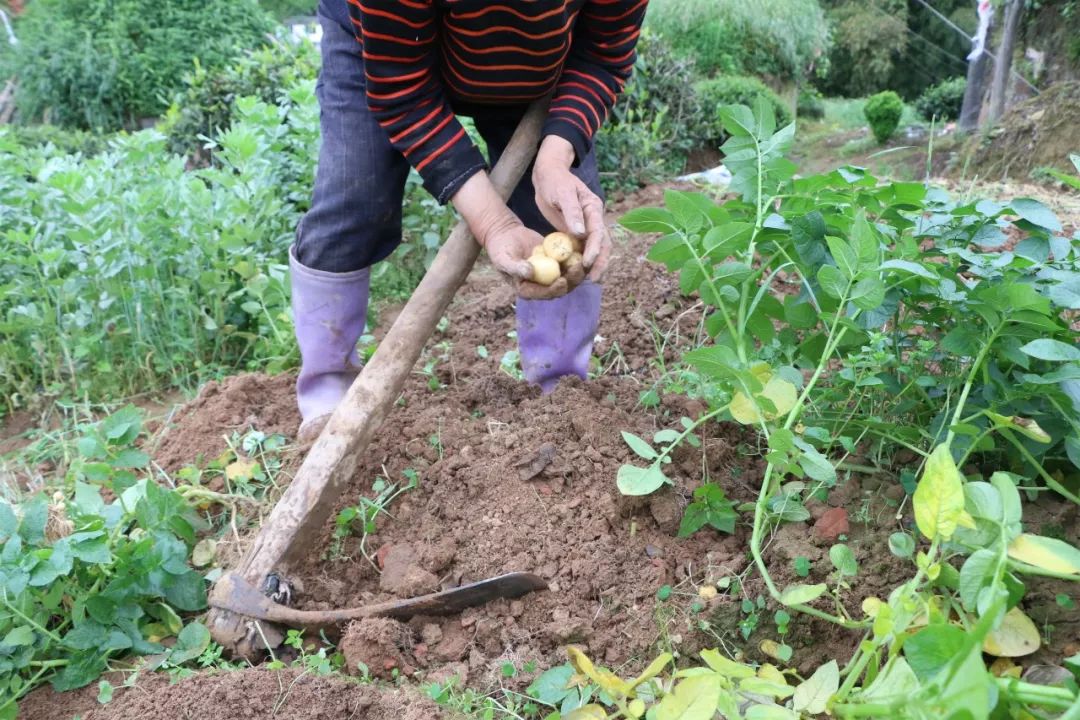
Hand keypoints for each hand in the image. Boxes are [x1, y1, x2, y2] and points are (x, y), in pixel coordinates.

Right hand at [484, 219, 581, 299]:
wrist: (506, 235)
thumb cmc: (500, 249)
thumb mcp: (503, 258)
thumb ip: (515, 267)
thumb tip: (530, 272)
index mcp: (528, 290)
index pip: (544, 294)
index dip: (555, 289)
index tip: (562, 280)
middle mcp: (542, 285)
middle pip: (562, 288)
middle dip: (572, 280)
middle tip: (579, 268)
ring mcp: (551, 274)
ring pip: (570, 277)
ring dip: (579, 270)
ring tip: (585, 259)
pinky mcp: (558, 262)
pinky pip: (570, 262)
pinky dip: (578, 258)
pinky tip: (585, 250)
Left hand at [533, 136, 611, 281]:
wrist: (549, 175)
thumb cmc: (554, 181)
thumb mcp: (562, 193)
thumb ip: (571, 212)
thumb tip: (581, 233)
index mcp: (593, 207)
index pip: (598, 231)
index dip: (594, 248)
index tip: (587, 262)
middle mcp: (594, 218)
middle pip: (603, 243)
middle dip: (600, 261)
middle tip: (593, 279)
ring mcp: (587, 225)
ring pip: (596, 247)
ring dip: (595, 264)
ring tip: (590, 280)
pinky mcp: (577, 231)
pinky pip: (583, 247)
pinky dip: (583, 260)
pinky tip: (578, 273)